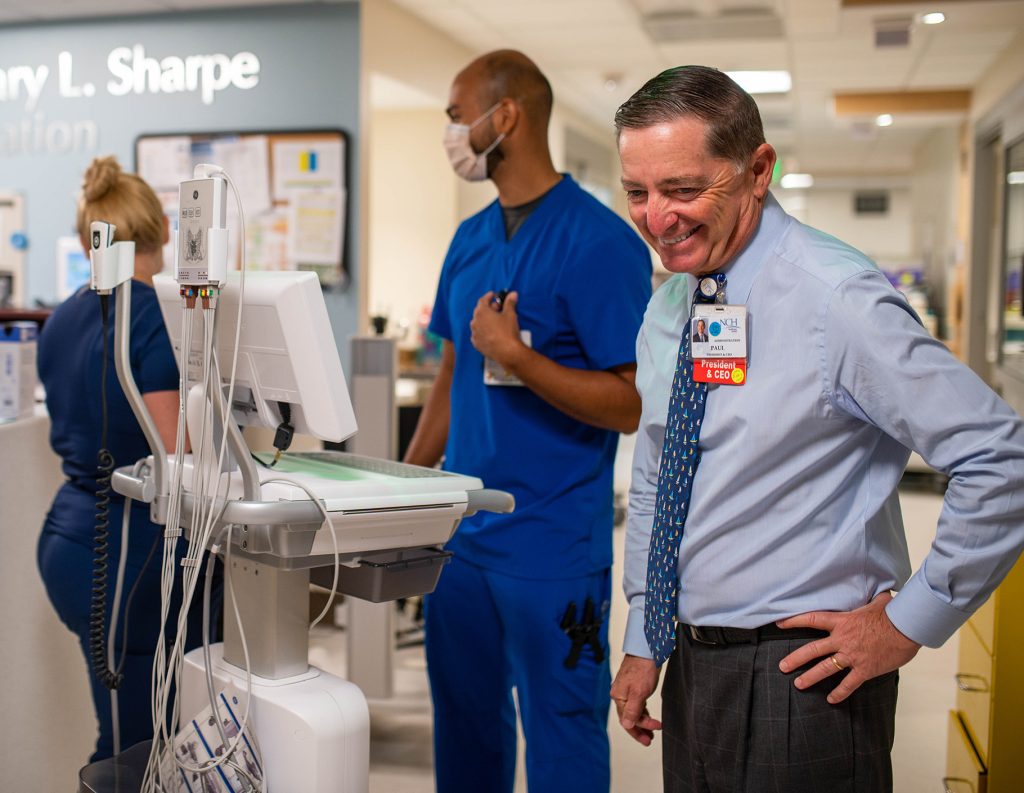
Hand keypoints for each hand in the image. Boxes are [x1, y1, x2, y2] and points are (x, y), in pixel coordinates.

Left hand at [470, 291, 524, 366]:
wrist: (507, 352)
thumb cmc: (508, 332)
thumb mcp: (510, 314)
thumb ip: (510, 302)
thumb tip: (512, 294)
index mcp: (481, 312)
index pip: (483, 300)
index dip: (489, 296)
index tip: (494, 295)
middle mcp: (475, 322)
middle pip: (480, 311)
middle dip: (489, 308)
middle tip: (498, 308)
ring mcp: (475, 334)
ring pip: (478, 323)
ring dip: (485, 320)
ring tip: (496, 321)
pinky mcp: (477, 344)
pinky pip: (478, 334)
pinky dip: (483, 331)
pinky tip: (491, 332)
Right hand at [610, 654, 662, 745]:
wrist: (647, 650)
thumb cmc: (642, 668)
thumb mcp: (639, 692)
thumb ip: (633, 710)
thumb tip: (627, 725)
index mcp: (618, 697)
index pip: (627, 720)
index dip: (638, 730)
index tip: (651, 736)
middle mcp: (620, 695)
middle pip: (629, 718)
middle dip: (639, 730)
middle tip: (650, 740)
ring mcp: (627, 691)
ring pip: (634, 712)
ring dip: (643, 723)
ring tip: (652, 733)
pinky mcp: (634, 687)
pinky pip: (637, 705)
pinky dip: (643, 713)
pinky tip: (649, 717)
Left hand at [777, 591, 919, 703]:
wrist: (907, 628)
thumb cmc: (893, 614)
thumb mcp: (878, 602)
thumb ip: (872, 598)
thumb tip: (880, 592)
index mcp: (842, 621)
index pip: (812, 619)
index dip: (793, 621)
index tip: (779, 624)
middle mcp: (842, 640)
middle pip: (812, 650)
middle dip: (795, 659)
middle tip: (782, 666)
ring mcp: (852, 656)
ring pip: (826, 668)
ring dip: (811, 678)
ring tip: (798, 684)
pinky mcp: (864, 669)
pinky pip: (848, 684)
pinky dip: (839, 693)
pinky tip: (831, 699)